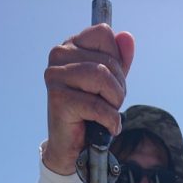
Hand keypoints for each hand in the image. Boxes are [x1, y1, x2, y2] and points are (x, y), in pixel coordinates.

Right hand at [43, 25, 134, 174]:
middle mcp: (58, 56)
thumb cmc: (90, 114)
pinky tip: (108, 128)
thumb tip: (126, 37)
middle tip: (111, 106)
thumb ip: (119, 60)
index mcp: (70, 46)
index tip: (110, 84)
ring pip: (102, 78)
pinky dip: (110, 120)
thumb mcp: (110, 84)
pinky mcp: (59, 99)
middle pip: (107, 60)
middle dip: (118, 88)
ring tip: (108, 116)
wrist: (72, 149)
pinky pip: (97, 105)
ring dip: (115, 103)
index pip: (104, 34)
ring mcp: (55, 76)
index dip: (117, 61)